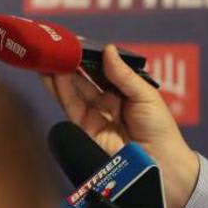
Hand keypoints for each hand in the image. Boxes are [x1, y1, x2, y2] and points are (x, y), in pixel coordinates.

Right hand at [42, 44, 199, 207]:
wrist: (158, 166)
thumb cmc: (160, 130)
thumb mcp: (146, 96)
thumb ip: (123, 75)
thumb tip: (107, 49)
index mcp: (123, 92)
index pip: (101, 70)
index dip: (88, 56)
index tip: (75, 41)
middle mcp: (105, 102)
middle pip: (83, 78)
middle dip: (69, 62)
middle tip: (55, 46)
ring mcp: (92, 115)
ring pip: (71, 89)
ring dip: (59, 72)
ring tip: (48, 55)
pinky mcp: (82, 128)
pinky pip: (68, 105)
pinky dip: (59, 89)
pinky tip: (53, 74)